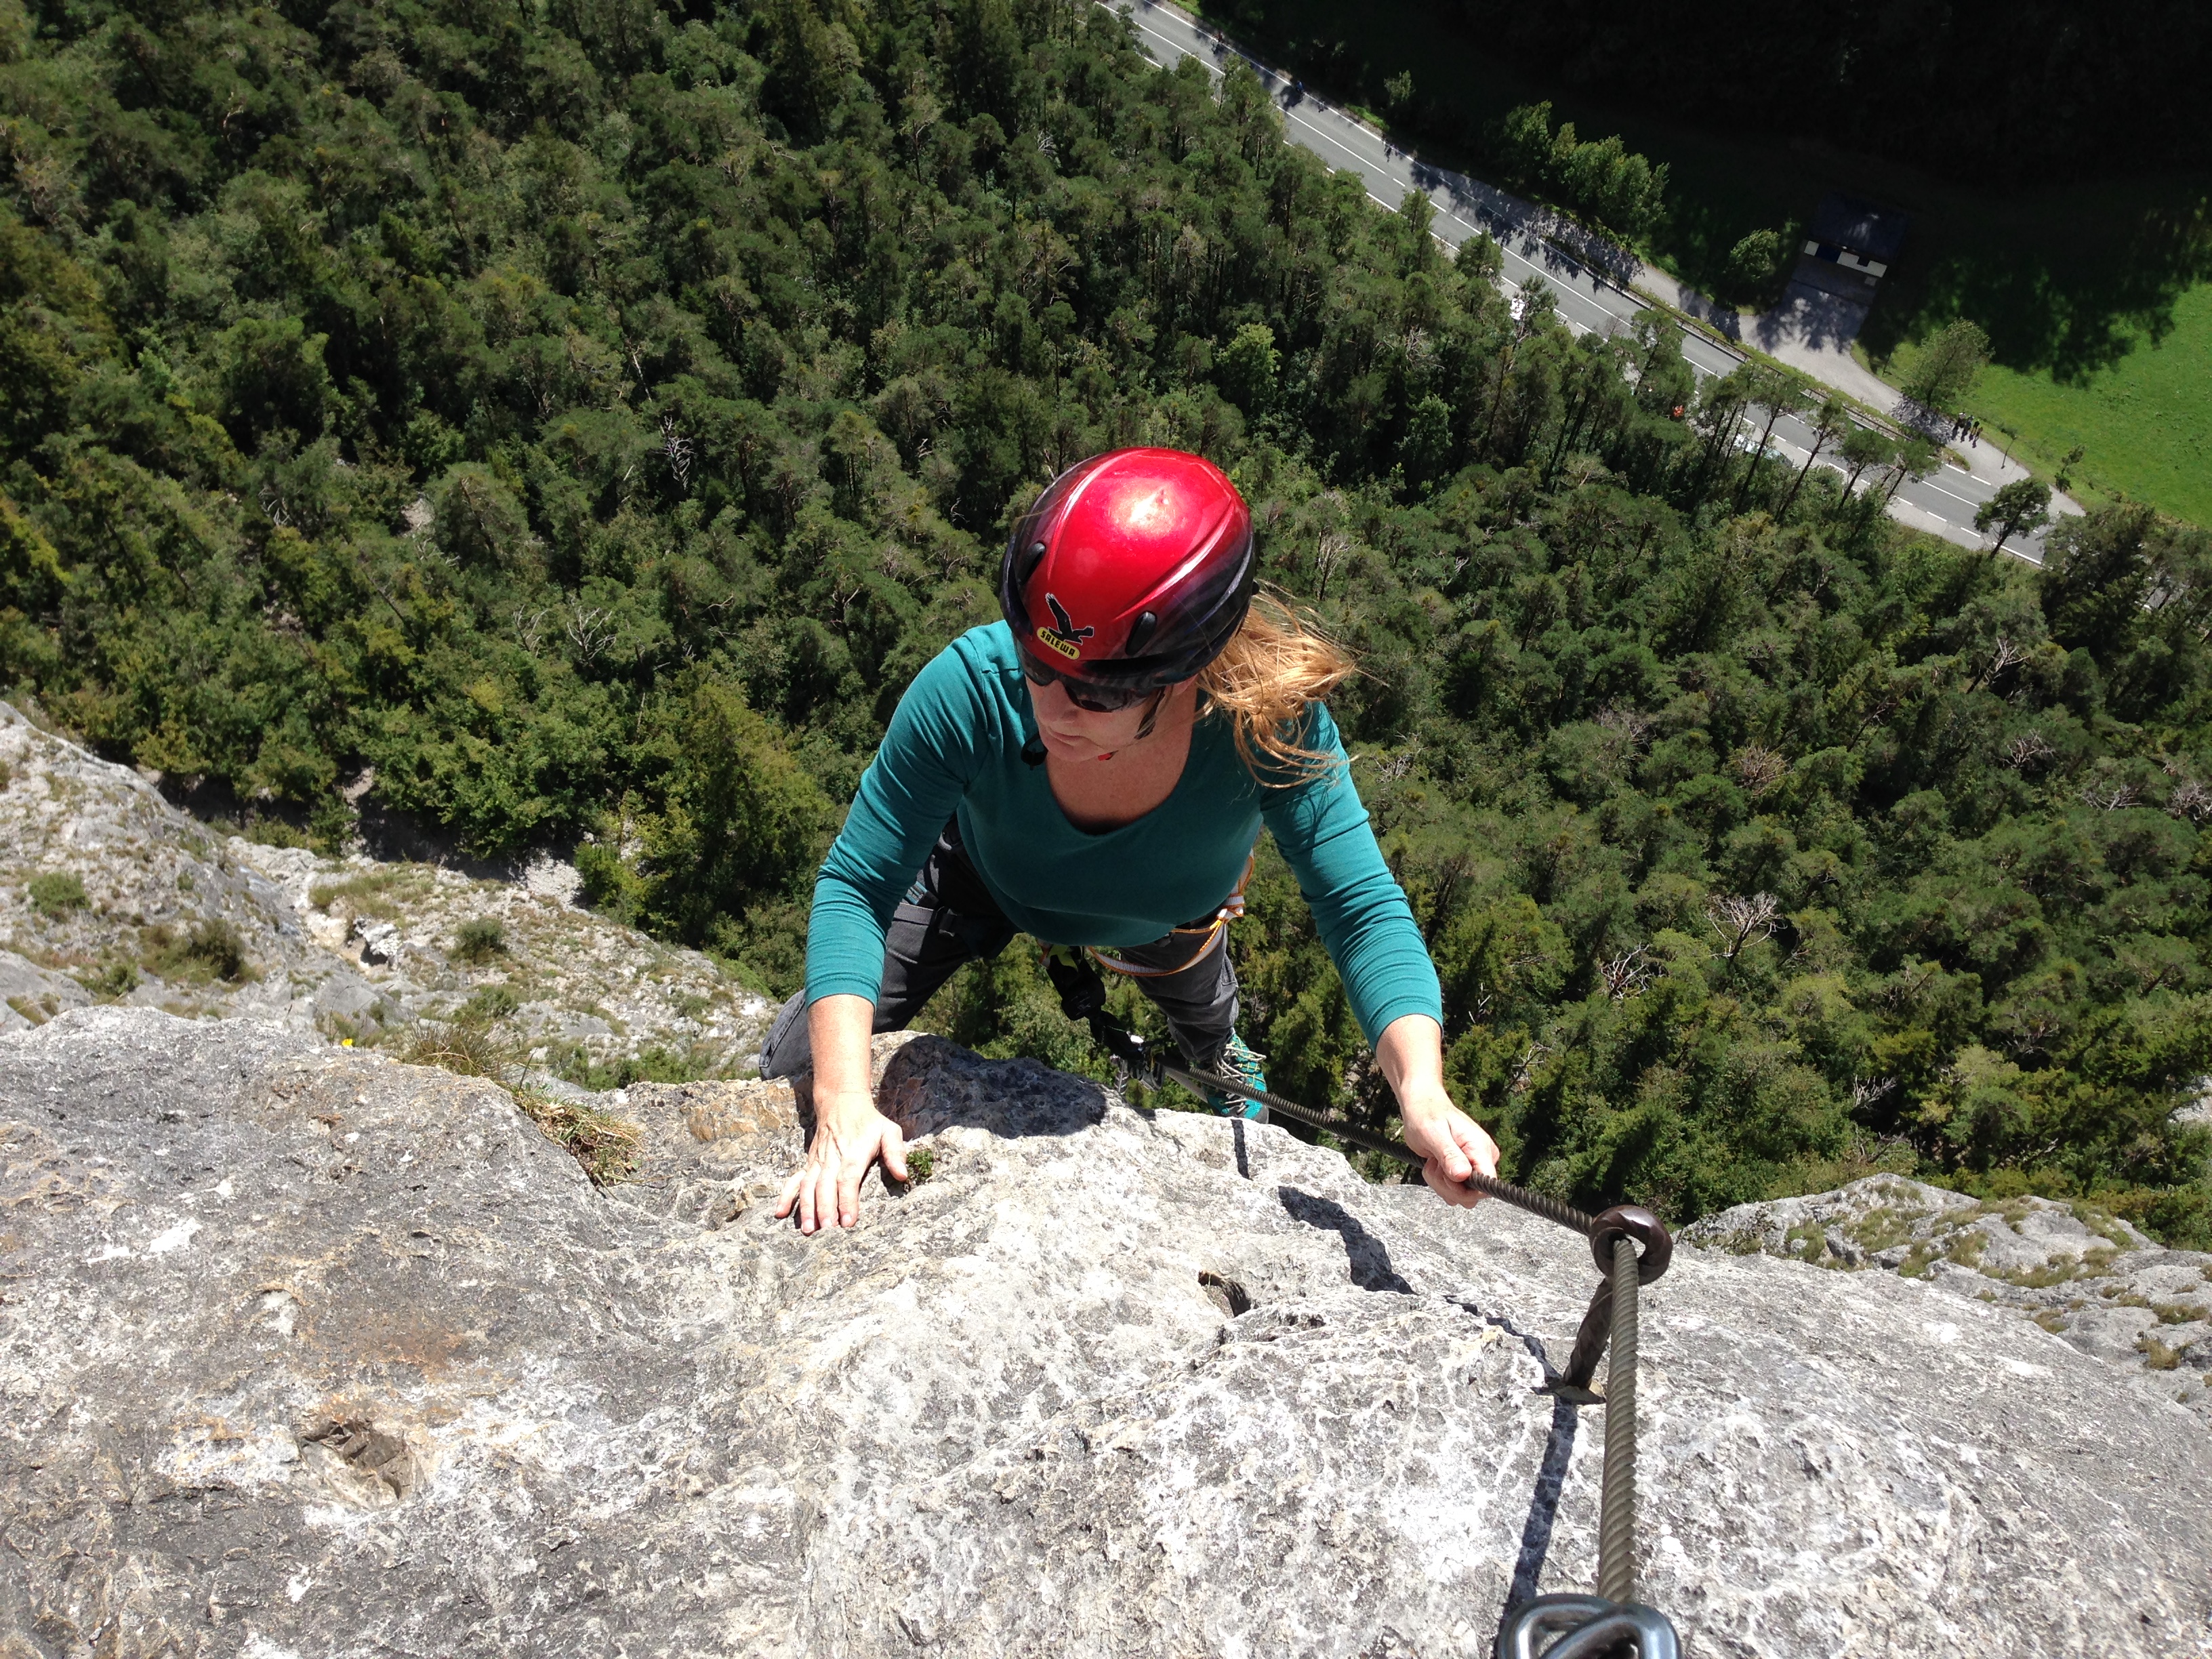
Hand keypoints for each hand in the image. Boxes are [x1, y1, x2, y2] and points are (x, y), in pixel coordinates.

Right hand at [774, 1086, 907, 1232]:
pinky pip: (794, 1180)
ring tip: (808, 1229)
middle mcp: (832, 1158)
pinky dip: (786, 1196)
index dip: (847, 1200)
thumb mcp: (888, 1131)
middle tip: (827, 1230)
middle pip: (825, 1186)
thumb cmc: (869, 1122)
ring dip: (806, 1207)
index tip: (848, 1221)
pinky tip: (780, 1213)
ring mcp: (817, 1161)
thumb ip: (895, 1152)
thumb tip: (902, 1175)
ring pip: (808, 1185)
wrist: (841, 1103)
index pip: (848, 1179)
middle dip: (825, 1209)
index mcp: (853, 1152)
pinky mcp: (809, 1163)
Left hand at [1400, 1091, 1500, 1208]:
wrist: (1422, 1108)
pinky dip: (1440, 1183)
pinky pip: (1456, 1191)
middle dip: (1448, 1187)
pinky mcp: (1466, 1171)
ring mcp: (1476, 1166)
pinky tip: (1435, 1165)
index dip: (1466, 1189)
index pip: (1488, 1183)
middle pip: (1474, 1195)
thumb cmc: (1426, 1115)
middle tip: (1434, 1165)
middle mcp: (1484, 1158)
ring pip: (1463, 1196)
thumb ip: (1449, 1155)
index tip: (1447, 1176)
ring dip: (1441, 1184)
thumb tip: (1462, 1175)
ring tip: (1434, 1162)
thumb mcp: (1433, 1133)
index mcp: (1481, 1148)